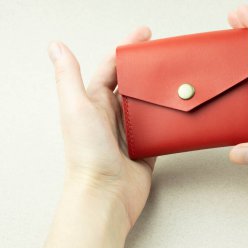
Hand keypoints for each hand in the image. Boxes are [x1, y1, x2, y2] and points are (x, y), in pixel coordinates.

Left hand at [43, 27, 153, 247]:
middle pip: (132, 83)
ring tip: (175, 79)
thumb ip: (68, 77)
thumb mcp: (77, 109)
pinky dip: (167, 116)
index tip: (145, 37)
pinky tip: (176, 110)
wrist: (107, 194)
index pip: (112, 68)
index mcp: (95, 102)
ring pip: (147, 103)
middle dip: (147, 67)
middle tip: (165, 56)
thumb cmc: (89, 155)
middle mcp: (112, 114)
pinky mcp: (145, 146)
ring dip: (159, 91)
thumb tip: (56, 47)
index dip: (127, 49)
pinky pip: (158, 126)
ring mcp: (129, 131)